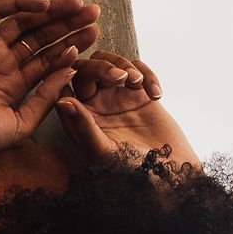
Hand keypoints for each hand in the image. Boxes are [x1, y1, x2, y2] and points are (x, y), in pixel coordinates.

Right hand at [0, 0, 100, 216]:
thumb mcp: (22, 123)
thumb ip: (45, 98)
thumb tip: (71, 70)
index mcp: (18, 84)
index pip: (50, 59)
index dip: (72, 46)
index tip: (94, 36)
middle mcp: (5, 62)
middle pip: (43, 37)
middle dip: (69, 24)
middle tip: (94, 13)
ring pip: (25, 21)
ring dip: (51, 12)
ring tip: (76, 5)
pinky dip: (20, 4)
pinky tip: (43, 5)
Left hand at [56, 52, 197, 173]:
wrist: (170, 174)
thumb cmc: (133, 171)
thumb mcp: (104, 151)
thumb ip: (83, 126)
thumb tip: (62, 101)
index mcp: (78, 119)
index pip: (63, 87)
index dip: (64, 69)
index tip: (72, 59)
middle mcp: (93, 105)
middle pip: (87, 69)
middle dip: (102, 67)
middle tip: (121, 78)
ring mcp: (117, 97)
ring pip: (111, 62)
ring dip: (125, 65)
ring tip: (138, 83)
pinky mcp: (140, 93)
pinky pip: (139, 69)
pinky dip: (148, 75)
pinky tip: (156, 94)